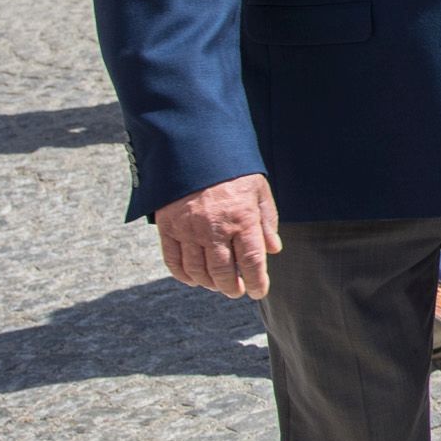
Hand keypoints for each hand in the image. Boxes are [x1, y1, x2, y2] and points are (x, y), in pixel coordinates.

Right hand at [154, 175, 281, 298]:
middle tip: (237, 291)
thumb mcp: (259, 190)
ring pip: (198, 271)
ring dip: (209, 284)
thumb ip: (267, 222)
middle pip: (223, 272)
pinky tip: (193, 279)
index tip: (259, 291)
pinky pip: (173, 260)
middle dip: (232, 288)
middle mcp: (215, 228)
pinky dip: (183, 275)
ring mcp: (188, 229)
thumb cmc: (233, 171)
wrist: (195, 148)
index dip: (257, 282)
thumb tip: (273, 250)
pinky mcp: (168, 226)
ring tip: (219, 285)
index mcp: (242, 218)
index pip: (252, 261)